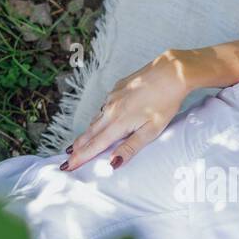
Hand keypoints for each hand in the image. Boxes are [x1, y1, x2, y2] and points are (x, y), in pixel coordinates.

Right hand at [61, 49, 191, 170]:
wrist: (172, 72)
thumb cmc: (166, 102)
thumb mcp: (152, 130)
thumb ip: (131, 147)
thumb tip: (113, 163)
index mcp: (119, 122)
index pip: (95, 145)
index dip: (81, 157)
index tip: (68, 166)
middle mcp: (111, 109)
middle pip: (90, 133)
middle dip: (78, 147)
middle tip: (66, 159)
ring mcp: (112, 97)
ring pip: (96, 119)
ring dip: (86, 133)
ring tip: (78, 144)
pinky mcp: (117, 88)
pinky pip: (104, 107)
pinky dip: (98, 117)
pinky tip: (100, 121)